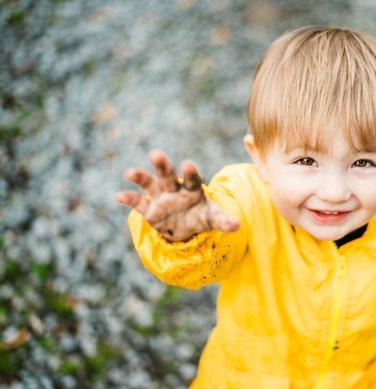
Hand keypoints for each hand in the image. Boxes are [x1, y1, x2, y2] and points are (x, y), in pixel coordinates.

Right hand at [115, 149, 238, 241]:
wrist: (185, 228)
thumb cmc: (200, 216)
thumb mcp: (212, 219)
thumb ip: (223, 221)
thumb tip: (237, 225)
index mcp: (192, 189)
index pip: (192, 179)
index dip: (190, 172)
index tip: (188, 164)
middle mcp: (175, 189)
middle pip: (168, 175)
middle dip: (162, 165)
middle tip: (156, 154)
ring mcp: (160, 197)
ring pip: (149, 184)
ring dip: (140, 177)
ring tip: (129, 172)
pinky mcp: (149, 209)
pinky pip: (138, 203)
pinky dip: (129, 198)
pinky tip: (119, 195)